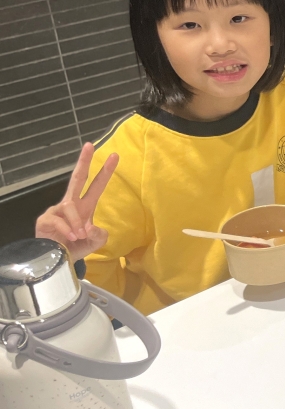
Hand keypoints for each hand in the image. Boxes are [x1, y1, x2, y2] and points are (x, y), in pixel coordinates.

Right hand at [34, 143, 118, 261]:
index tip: (115, 156)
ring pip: (71, 208)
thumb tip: (91, 227)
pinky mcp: (45, 219)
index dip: (106, 172)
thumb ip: (100, 234)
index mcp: (86, 206)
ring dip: (77, 224)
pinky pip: (59, 220)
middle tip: (90, 145)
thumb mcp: (96, 242)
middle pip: (77, 178)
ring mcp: (57, 210)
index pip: (97, 185)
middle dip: (84, 162)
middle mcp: (72, 204)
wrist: (60, 262)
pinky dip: (68, 230)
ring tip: (80, 236)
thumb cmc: (77, 249)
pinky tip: (71, 237)